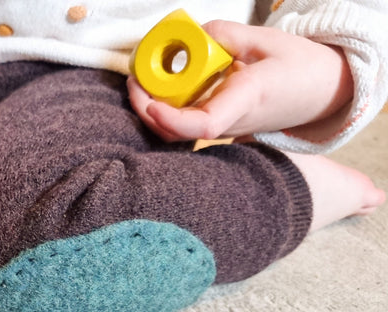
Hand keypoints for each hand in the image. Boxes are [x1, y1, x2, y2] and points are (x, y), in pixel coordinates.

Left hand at [127, 20, 354, 142]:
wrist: (321, 93)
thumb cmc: (299, 66)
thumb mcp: (267, 39)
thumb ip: (227, 35)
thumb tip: (193, 34)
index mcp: (248, 99)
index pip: (207, 124)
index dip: (173, 119)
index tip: (151, 102)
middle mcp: (232, 121)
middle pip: (179, 133)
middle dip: (148, 111)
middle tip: (133, 80)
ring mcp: (224, 127)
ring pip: (178, 133)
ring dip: (151, 111)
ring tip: (139, 81)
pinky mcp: (218, 125)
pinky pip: (184, 126)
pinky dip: (163, 109)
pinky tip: (156, 87)